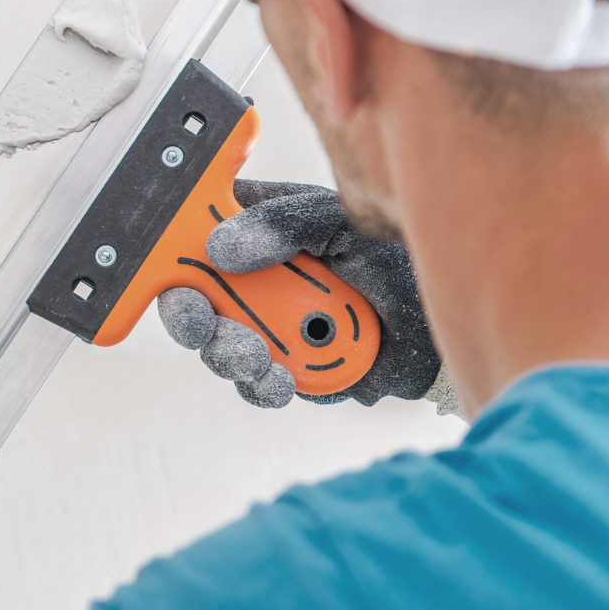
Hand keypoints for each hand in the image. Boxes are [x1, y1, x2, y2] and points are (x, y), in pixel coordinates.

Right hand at [157, 180, 444, 408]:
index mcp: (253, 232)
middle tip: (204, 327)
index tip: (174, 277)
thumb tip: (221, 249)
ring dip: (230, 356)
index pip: (190, 239)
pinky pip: (258, 385)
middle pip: (192, 301)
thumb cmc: (391, 255)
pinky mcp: (289, 370)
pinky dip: (264, 387)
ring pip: (219, 349)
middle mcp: (250, 281)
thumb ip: (284, 225)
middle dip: (191, 320)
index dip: (167, 258)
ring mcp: (267, 327)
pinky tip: (282, 382)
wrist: (440, 320)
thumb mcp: (337, 222)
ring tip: (258, 360)